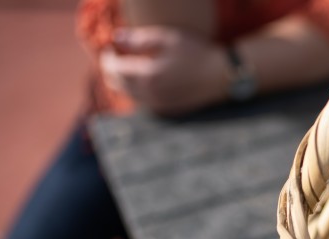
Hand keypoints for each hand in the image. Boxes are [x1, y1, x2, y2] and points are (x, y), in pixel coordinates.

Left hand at [100, 26, 228, 115]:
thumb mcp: (167, 38)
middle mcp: (150, 95)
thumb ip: (138, 39)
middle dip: (112, 70)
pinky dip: (138, 91)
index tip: (111, 46)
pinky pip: (143, 102)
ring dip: (124, 82)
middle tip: (116, 56)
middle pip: (117, 85)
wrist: (221, 76)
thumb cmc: (196, 53)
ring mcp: (158, 105)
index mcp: (147, 76)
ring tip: (130, 67)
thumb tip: (115, 38)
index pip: (113, 68)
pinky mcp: (167, 111)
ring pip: (129, 95)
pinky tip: (146, 80)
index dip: (107, 56)